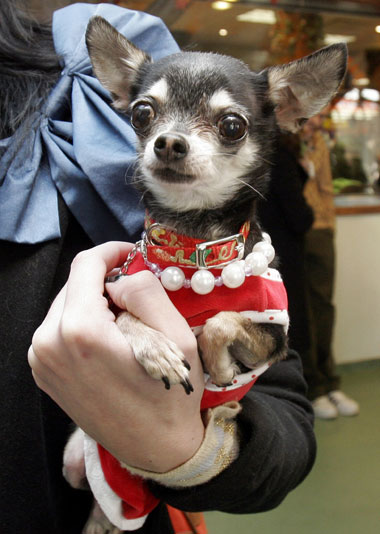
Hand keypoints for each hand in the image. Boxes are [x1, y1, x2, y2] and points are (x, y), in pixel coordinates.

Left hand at [28, 242, 204, 471]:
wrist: (155, 448)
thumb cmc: (171, 394)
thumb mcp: (175, 336)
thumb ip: (145, 291)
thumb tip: (120, 276)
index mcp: (80, 330)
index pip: (85, 265)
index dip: (111, 251)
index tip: (132, 254)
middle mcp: (48, 343)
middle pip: (74, 285)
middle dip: (105, 280)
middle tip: (137, 297)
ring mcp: (41, 360)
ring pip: (66, 305)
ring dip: (95, 303)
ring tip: (126, 324)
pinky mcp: (43, 372)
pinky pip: (60, 329)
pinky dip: (84, 324)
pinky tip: (110, 342)